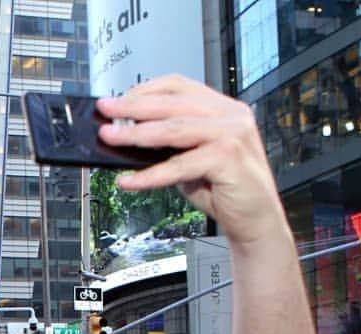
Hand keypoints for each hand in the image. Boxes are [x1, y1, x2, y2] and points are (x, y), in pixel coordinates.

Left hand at [96, 75, 283, 248]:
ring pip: (174, 129)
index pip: (180, 86)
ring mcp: (232, 134)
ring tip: (110, 137)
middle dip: (133, 106)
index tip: (118, 99)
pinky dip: (149, 175)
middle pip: (173, 104)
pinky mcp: (227, 159)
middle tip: (105, 110)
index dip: (146, 90)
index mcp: (223, 109)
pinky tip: (128, 181)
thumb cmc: (226, 190)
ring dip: (136, 134)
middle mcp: (230, 115)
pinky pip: (178, 166)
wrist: (255, 219)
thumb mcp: (194, 161)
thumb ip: (172, 147)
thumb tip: (132, 139)